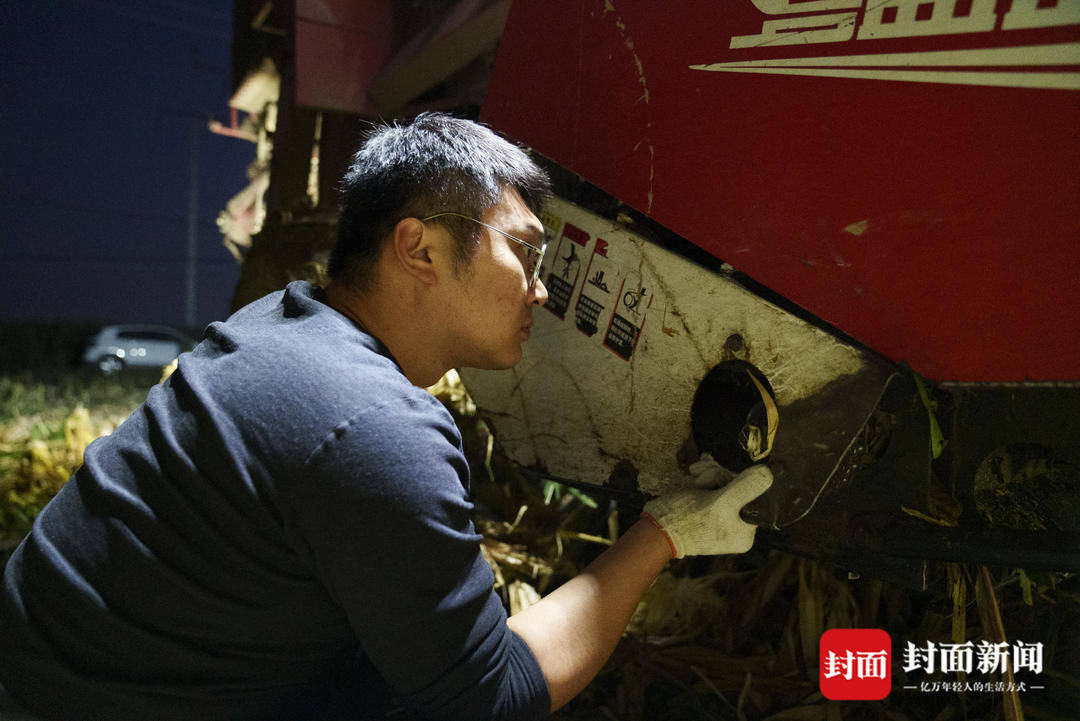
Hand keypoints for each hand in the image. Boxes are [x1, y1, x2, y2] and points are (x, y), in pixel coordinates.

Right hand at [642, 462, 772, 557]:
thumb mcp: (719, 504)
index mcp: (745, 533)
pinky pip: (715, 484)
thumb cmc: (685, 521)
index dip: (738, 481)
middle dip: (718, 476)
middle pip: (739, 487)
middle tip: (698, 476)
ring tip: (693, 475)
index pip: (754, 497)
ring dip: (708, 475)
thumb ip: (745, 488)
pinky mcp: (709, 507)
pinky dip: (705, 476)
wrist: (654, 528)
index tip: (718, 477)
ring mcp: (722, 517)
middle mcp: (736, 527)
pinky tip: (695, 472)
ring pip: (725, 483)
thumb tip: (768, 474)